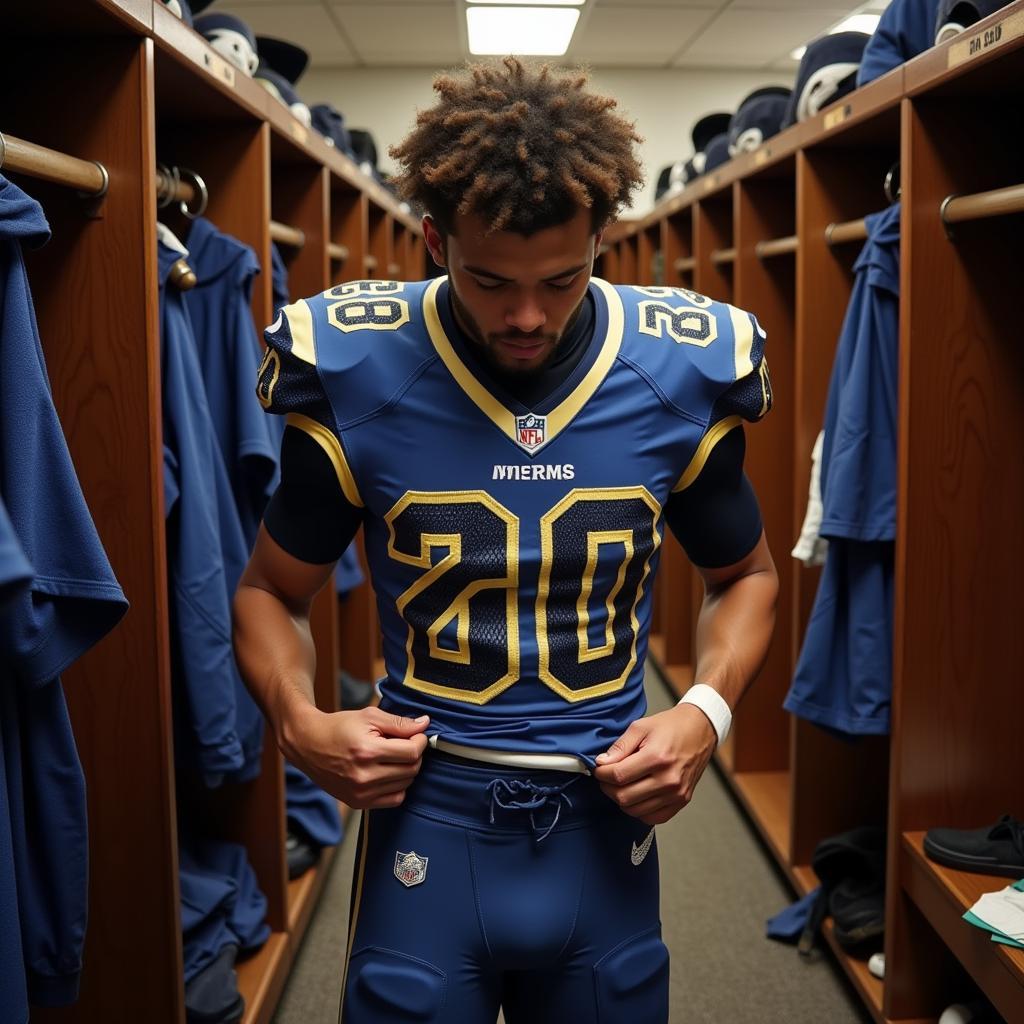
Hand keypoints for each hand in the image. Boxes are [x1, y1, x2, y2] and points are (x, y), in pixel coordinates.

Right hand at [282, 706, 429, 809]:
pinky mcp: (358, 803)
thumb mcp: (369, 716)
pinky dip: (398, 786)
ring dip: (407, 770)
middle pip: (411, 770)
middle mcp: (364, 776)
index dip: (420, 741)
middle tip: (406, 743)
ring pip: (405, 785)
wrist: (309, 744)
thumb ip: (399, 722)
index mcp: (367, 752)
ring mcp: (360, 793)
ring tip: (393, 756)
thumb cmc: (339, 727)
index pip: (411, 752)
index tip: (417, 734)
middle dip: (415, 754)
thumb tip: (425, 724)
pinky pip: (394, 800)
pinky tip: (388, 772)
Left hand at [592, 703, 716, 824]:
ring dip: (621, 800)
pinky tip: (636, 795)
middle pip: (624, 797)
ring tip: (620, 785)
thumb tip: (601, 764)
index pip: (618, 776)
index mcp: (657, 757)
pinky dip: (639, 810)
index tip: (598, 768)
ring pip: (635, 810)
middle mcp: (668, 780)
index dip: (601, 774)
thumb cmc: (670, 726)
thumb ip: (620, 747)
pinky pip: (653, 817)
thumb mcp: (640, 727)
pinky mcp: (682, 801)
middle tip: (606, 777)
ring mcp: (677, 794)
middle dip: (608, 788)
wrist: (699, 730)